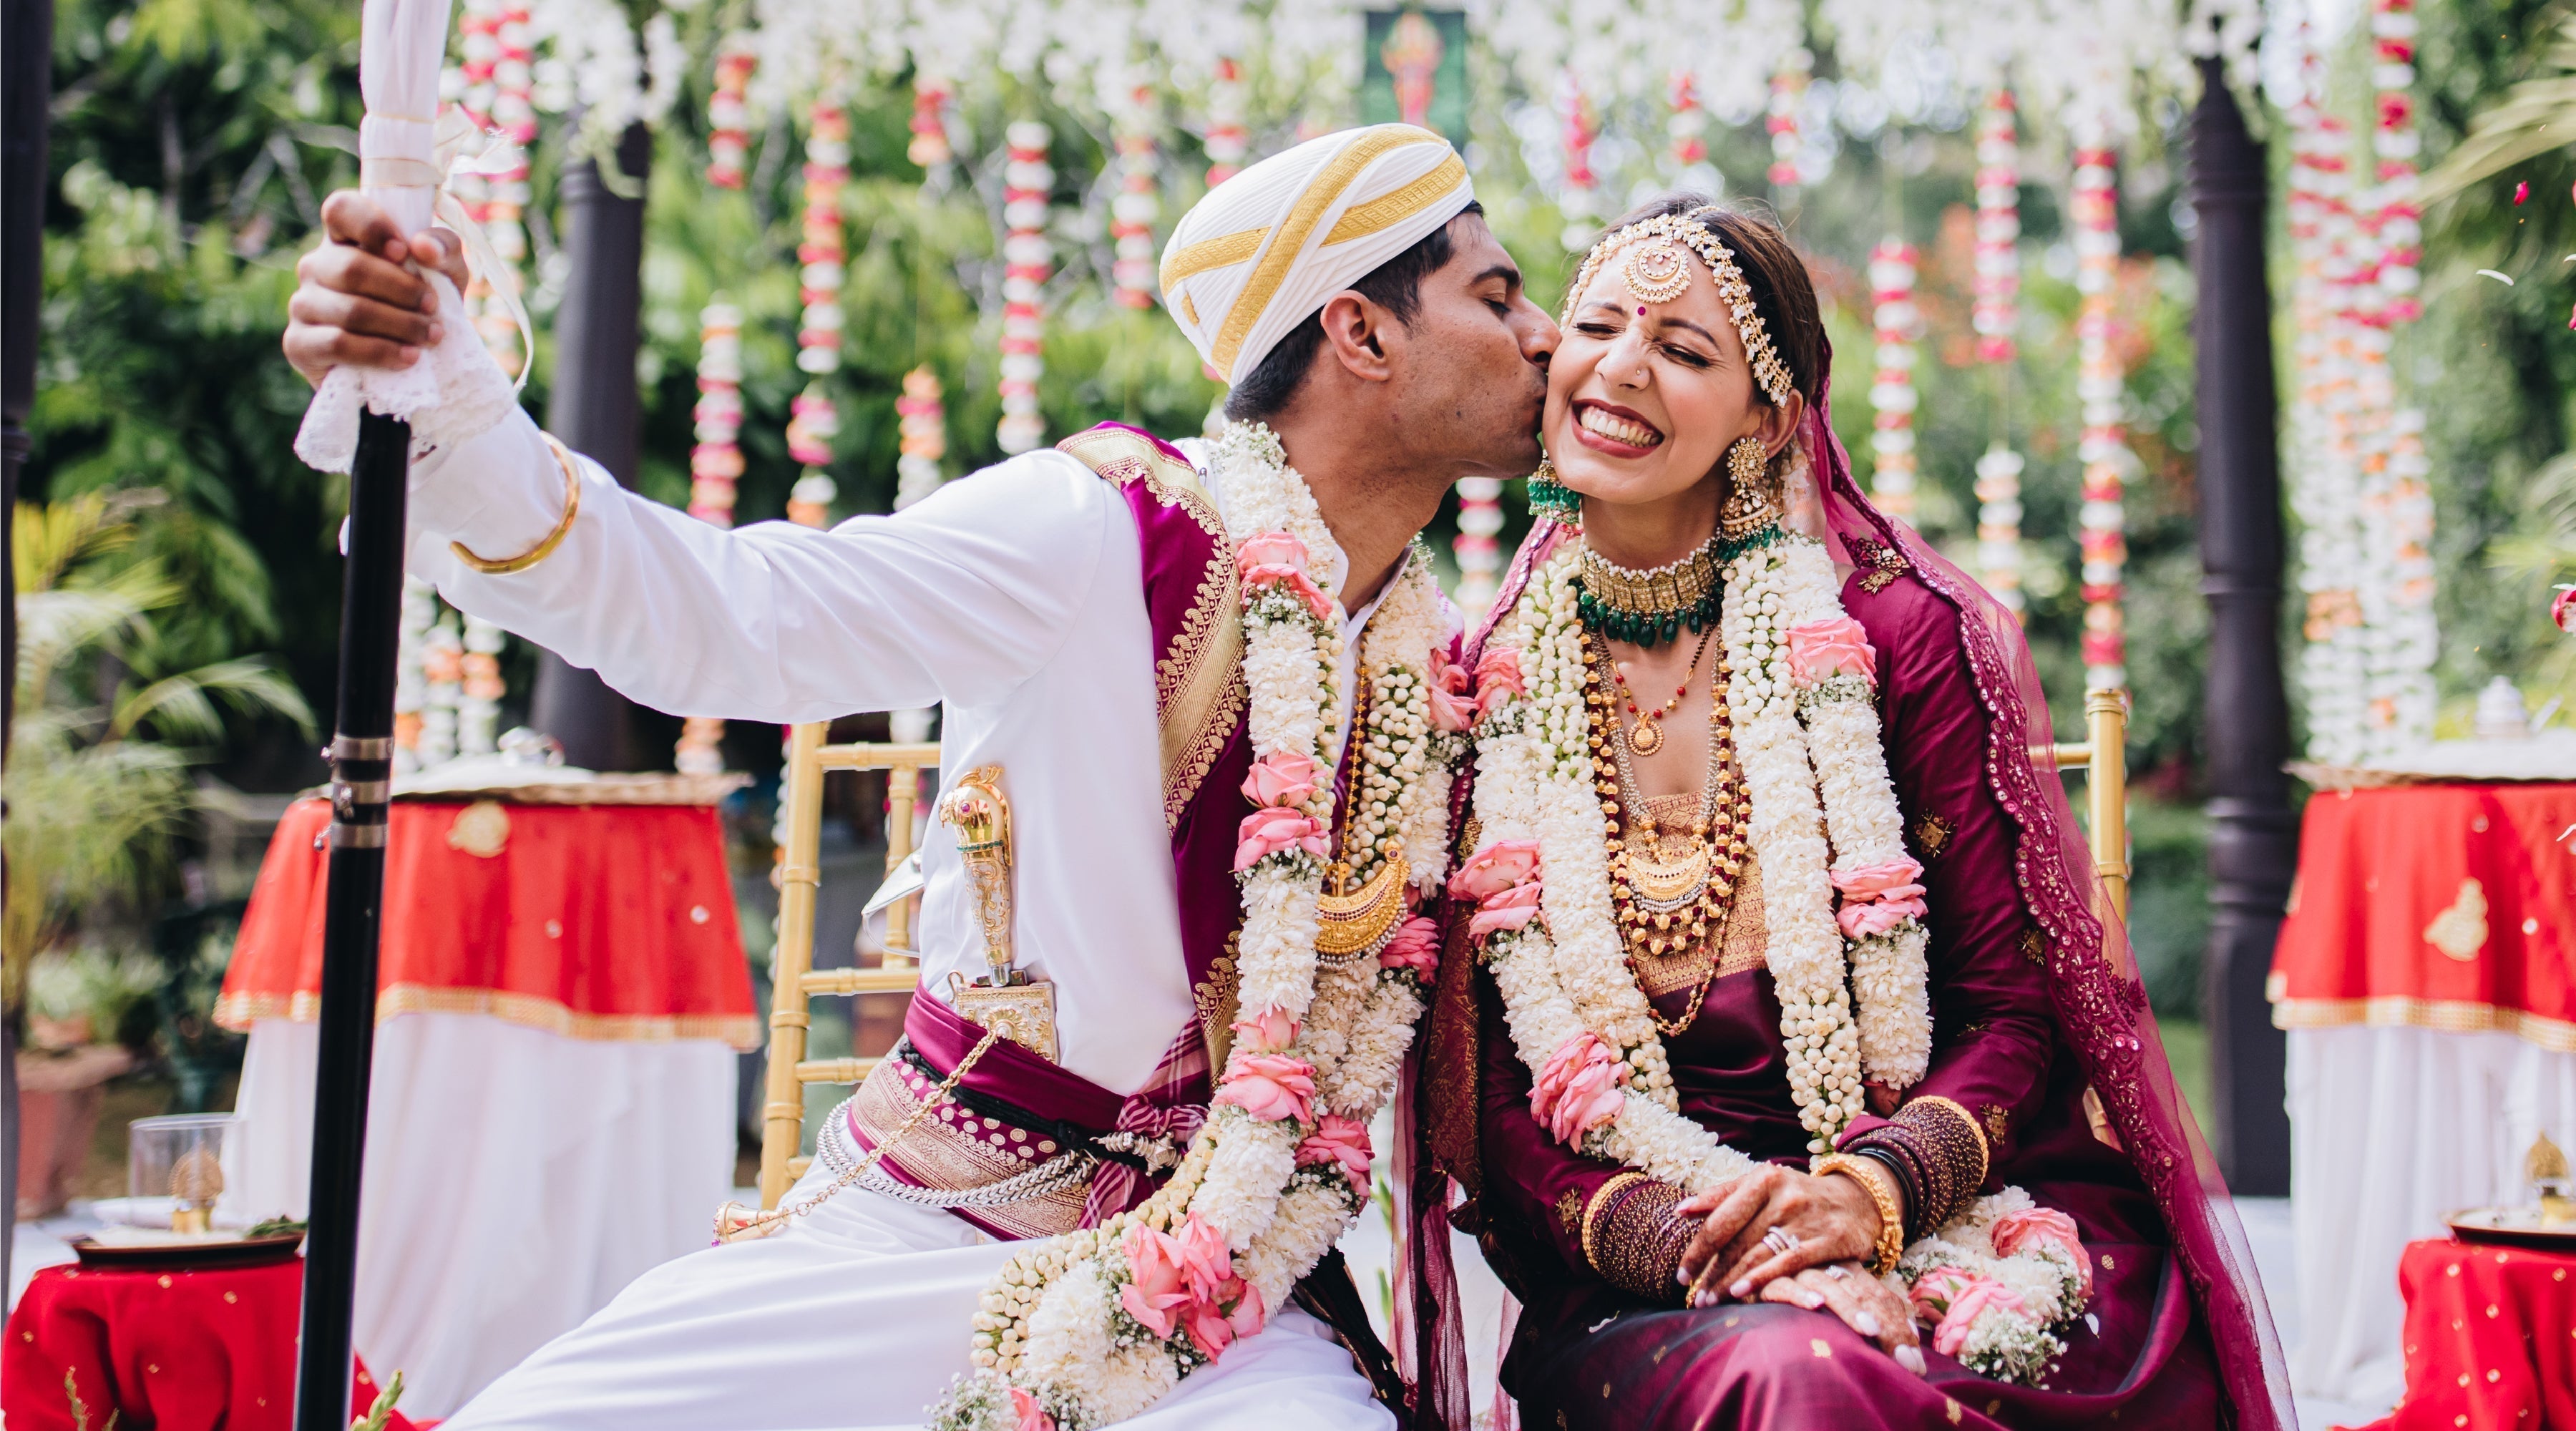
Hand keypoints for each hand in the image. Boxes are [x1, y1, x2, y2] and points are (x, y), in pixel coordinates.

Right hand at [283, 191, 470, 386]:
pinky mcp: (298, 343)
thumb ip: (443, 250)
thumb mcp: (446, 274)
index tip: (405, 252)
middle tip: (432, 306)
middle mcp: (316, 265)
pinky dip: (380, 351)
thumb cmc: (422, 305)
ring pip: (350, 309)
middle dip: (402, 290)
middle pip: (352, 268)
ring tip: (431, 336)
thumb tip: (423, 246)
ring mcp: (303, 303)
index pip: (341, 209)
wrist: (411, 363)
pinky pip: (337, 343)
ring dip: (400, 325)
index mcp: (345, 238)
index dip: (372, 225)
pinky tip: (408, 357)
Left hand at [1673, 1164, 1879, 1306]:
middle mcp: (1783, 1196)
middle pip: (1735, 1241)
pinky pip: (1788, 1263)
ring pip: (1757, 1255)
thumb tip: (1682, 1211)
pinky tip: (1742, 1294)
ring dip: (1730, 1283)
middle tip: (1695, 1297)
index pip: (1719, 1220)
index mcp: (1762, 1179)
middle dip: (1711, 1273)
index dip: (1697, 1251)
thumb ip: (1723, 1196)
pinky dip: (1762, 1279)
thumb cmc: (1798, 1195)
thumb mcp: (1763, 1185)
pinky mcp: (1827, 1239)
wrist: (1859, 1200)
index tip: (1680, 1275)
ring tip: (1712, 1302)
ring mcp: (1805, 1217)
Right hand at [1758, 1261, 1926, 1373]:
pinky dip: (1801, 1292)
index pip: (1881, 1296)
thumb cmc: (1802, 1292)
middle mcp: (1827, 1267)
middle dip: (1885, 1326)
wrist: (1752, 1274)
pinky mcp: (1767, 1280)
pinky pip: (1785, 1284)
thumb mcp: (1842, 1296)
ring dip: (1850, 1308)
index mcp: (1849, 1269)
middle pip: (1862, 1293)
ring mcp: (1798, 1271)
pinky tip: (1815, 1304)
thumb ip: (1873, 1308)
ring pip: (1830, 1286)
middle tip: (1903, 1358)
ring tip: (1870, 1330)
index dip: (1901, 1326)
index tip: (1915, 1361)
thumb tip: (1913, 1331)